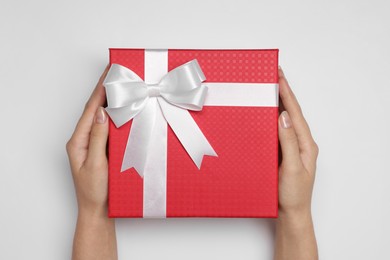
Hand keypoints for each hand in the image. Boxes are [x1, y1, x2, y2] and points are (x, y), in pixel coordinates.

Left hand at [66, 65, 109, 214]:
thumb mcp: (95, 165)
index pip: (90, 111)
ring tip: (120, 85)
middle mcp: (84, 140)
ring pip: (102, 117)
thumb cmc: (94, 192)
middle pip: (94, 110)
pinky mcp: (103, 149)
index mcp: (78, 142)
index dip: (99, 91)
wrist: (98, 211)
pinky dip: (116, 116)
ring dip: (110, 100)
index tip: (108, 75)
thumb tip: (102, 114)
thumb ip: (98, 139)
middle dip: (104, 90)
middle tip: (115, 73)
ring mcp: (93, 144)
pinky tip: (123, 109)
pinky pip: (109, 128)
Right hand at [274, 66, 318, 259]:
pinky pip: (276, 131)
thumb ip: (289, 143)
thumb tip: (283, 118)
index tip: (279, 77)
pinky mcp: (282, 153)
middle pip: (290, 113)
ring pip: (283, 120)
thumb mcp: (292, 168)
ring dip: (277, 103)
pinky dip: (270, 118)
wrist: (290, 213)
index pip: (295, 114)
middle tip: (274, 75)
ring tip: (269, 87)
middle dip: (283, 92)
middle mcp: (300, 143)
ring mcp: (291, 147)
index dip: (287, 94)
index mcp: (306, 144)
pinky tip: (264, 113)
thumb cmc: (294, 195)